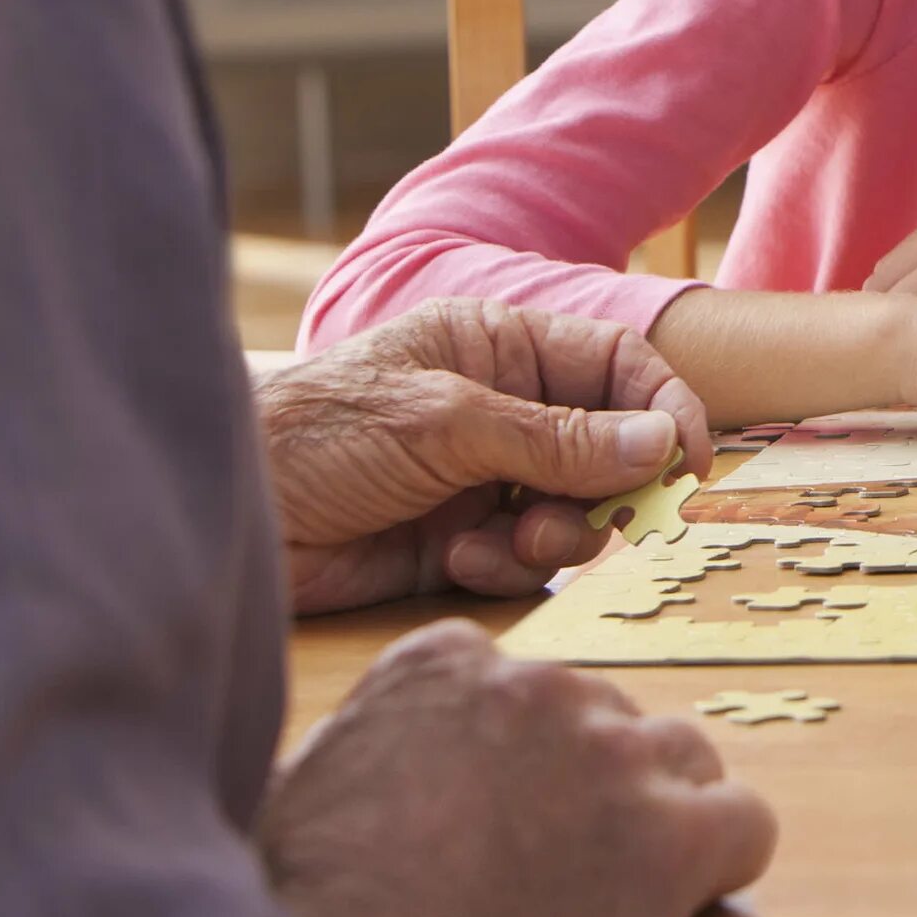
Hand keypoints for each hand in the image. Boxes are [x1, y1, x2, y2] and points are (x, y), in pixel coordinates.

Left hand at [258, 300, 714, 615]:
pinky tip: (459, 561)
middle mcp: (501, 410)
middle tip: (600, 519)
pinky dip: (506, 566)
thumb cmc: (319, 436)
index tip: (689, 463)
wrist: (226, 515)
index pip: (615, 366)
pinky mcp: (458, 542)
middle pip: (607, 445)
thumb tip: (660, 445)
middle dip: (607, 486)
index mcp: (499, 349)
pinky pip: (524, 558)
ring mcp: (482, 478)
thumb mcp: (446, 423)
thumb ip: (557, 439)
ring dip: (557, 532)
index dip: (662, 407)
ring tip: (512, 542)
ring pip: (574, 509)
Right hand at [260, 621, 775, 916]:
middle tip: (554, 866)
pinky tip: (686, 903)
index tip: (496, 809)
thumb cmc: (305, 915)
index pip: (519, 684)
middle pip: (606, 720)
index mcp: (444, 666)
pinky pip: (745, 824)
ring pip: (683, 759)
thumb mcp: (303, 790)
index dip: (517, 753)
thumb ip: (368, 741)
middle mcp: (541, 689)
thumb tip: (379, 754)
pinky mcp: (672, 837)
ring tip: (617, 888)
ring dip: (662, 812)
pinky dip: (725, 860)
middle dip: (589, 784)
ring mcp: (614, 757)